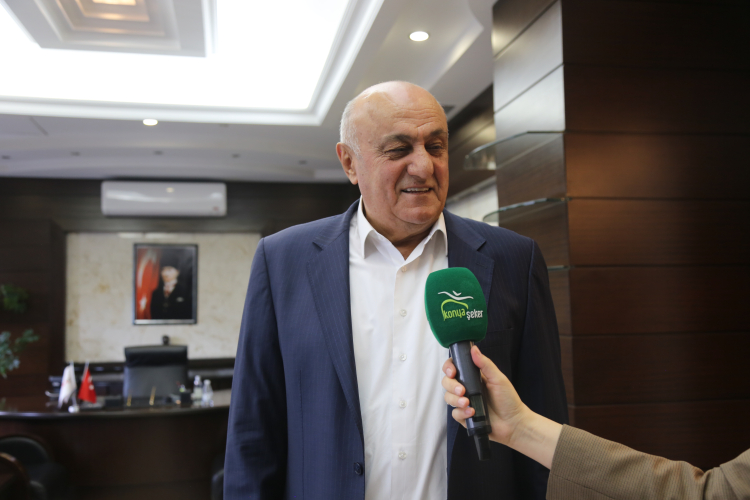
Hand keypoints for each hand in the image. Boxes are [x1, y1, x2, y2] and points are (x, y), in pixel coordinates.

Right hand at [442, 345, 561, 468]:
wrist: (514, 423)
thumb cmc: (508, 399)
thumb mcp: (498, 379)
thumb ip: (485, 364)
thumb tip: (473, 349)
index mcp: (473, 377)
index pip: (454, 368)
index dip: (449, 368)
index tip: (452, 372)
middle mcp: (467, 388)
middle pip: (447, 382)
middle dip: (451, 385)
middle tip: (462, 391)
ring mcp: (464, 402)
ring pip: (448, 397)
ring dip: (455, 400)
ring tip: (468, 403)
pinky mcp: (464, 416)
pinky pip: (454, 413)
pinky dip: (461, 413)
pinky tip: (472, 412)